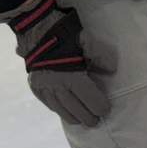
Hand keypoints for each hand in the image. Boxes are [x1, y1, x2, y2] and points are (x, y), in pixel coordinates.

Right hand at [0, 0, 110, 126]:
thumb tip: (112, 70)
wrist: (34, 27)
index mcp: (72, 76)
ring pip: (61, 110)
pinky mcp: (34, 86)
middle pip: (76, 109)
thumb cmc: (63, 32)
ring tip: (82, 121)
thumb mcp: (86, 39)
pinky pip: (48, 104)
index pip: (89, 99)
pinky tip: (64, 112)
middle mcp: (57, 86)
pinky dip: (58, 110)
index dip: (99, 107)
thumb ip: (101, 55)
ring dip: (73, 117)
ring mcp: (43, 88)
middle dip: (88, 116)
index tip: (105, 110)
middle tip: (96, 120)